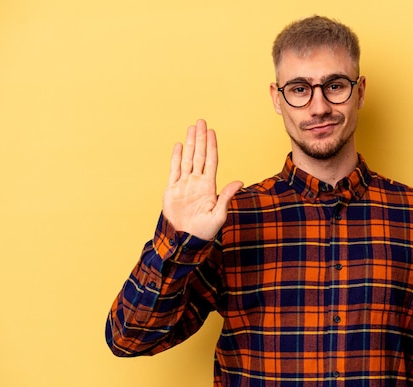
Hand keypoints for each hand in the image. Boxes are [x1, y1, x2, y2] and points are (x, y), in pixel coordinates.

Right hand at [162, 119, 242, 239]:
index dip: (212, 146)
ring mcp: (185, 184)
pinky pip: (174, 170)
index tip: (212, 132)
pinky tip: (179, 145)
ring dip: (190, 143)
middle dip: (201, 138)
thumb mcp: (219, 215)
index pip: (211, 161)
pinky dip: (176, 157)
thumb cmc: (205, 230)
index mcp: (209, 186)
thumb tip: (240, 181)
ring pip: (187, 159)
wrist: (186, 239)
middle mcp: (197, 181)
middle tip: (202, 122)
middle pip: (199, 155)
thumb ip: (227, 197)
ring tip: (192, 128)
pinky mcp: (173, 189)